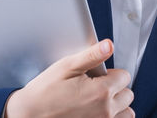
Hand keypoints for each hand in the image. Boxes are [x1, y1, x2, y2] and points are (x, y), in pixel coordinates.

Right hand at [4, 39, 134, 117]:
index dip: (112, 72)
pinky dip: (111, 117)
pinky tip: (96, 111)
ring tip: (99, 100)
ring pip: (127, 113)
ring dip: (118, 106)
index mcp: (101, 91)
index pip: (125, 76)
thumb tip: (109, 45)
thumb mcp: (67, 67)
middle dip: (116, 87)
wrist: (29, 115)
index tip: (98, 75)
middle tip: (97, 86)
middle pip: (128, 95)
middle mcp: (106, 111)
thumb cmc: (45, 91)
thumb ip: (92, 56)